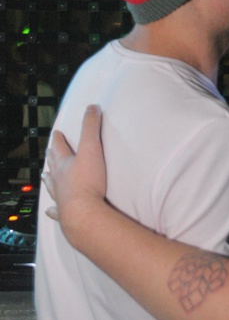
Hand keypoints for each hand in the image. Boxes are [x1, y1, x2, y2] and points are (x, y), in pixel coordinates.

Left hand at [42, 105, 107, 239]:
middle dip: (51, 157)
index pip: (59, 147)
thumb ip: (91, 127)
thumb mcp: (92, 148)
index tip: (56, 133)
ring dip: (49, 180)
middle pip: (53, 166)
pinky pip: (55, 210)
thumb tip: (92, 107)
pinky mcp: (63, 212)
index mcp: (64, 164)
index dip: (58, 139)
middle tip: (49, 152)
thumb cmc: (88, 180)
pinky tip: (48, 210)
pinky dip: (51, 209)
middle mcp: (58, 179)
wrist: (84, 211)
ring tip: (44, 176)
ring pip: (51, 186)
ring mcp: (59, 196)